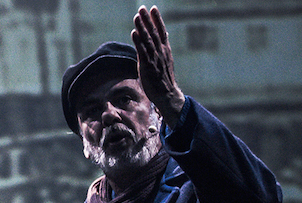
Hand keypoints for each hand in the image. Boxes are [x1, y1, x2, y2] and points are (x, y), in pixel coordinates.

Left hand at [132, 5, 184, 126]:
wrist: (167, 95)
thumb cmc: (163, 80)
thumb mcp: (163, 62)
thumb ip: (159, 51)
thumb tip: (157, 40)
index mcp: (165, 50)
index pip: (161, 31)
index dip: (157, 19)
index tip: (153, 8)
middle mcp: (161, 52)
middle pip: (154, 32)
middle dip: (148, 19)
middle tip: (142, 8)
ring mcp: (155, 59)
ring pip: (148, 40)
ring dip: (142, 27)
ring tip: (137, 16)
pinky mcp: (148, 66)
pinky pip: (142, 52)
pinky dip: (138, 41)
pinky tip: (134, 33)